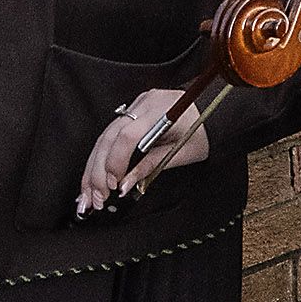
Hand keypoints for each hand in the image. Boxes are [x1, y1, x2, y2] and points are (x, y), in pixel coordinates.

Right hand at [76, 88, 204, 215]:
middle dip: (97, 170)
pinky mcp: (132, 110)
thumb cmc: (203, 131)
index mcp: (160, 110)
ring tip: (88, 194)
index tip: (113, 185)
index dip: (116, 161)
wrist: (212, 110)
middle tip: (95, 198)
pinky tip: (92, 175)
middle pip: (109, 136)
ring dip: (93, 167)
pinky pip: (110, 133)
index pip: (128, 135)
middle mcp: (144, 103)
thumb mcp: (182, 153)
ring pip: (104, 136)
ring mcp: (136, 104)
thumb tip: (124, 185)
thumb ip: (150, 166)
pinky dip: (100, 156)